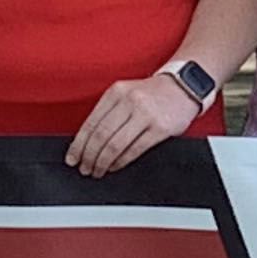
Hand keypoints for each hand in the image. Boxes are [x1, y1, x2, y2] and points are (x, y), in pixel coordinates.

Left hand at [69, 69, 198, 176]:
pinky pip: (135, 150)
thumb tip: (87, 142)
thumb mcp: (126, 94)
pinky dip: (121, 162)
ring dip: (102, 162)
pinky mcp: (160, 128)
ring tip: (97, 170)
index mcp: (116, 92)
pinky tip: (115, 166)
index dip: (78, 144)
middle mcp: (130, 101)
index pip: (91, 123)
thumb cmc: (153, 94)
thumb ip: (109, 113)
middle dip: (89, 156)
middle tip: (84, 168)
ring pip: (115, 145)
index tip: (72, 158)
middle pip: (101, 136)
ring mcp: (146, 114)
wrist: (184, 87)